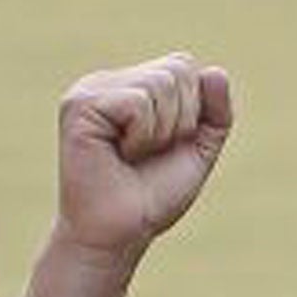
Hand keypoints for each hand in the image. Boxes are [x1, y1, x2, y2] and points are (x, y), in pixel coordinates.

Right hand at [53, 53, 232, 260]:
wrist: (120, 232)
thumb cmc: (154, 195)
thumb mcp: (199, 150)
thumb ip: (215, 113)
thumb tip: (216, 72)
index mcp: (132, 86)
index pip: (183, 64)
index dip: (193, 110)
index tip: (168, 144)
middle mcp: (109, 82)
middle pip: (177, 69)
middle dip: (181, 119)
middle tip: (150, 152)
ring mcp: (91, 90)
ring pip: (161, 83)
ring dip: (162, 130)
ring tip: (133, 154)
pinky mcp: (80, 105)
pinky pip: (138, 103)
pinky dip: (143, 135)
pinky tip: (119, 153)